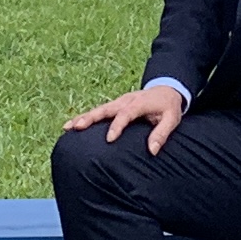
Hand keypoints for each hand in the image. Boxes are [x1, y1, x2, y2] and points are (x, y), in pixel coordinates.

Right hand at [63, 83, 187, 153]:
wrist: (166, 88)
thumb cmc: (168, 106)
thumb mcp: (172, 119)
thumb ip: (162, 133)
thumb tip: (152, 151)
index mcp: (139, 103)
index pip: (126, 114)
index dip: (117, 126)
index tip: (109, 139)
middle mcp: (125, 100)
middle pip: (106, 109)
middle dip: (91, 118)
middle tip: (77, 127)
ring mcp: (118, 102)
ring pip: (98, 109)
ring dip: (83, 117)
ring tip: (68, 127)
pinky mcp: (115, 105)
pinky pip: (99, 111)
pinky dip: (85, 117)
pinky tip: (72, 125)